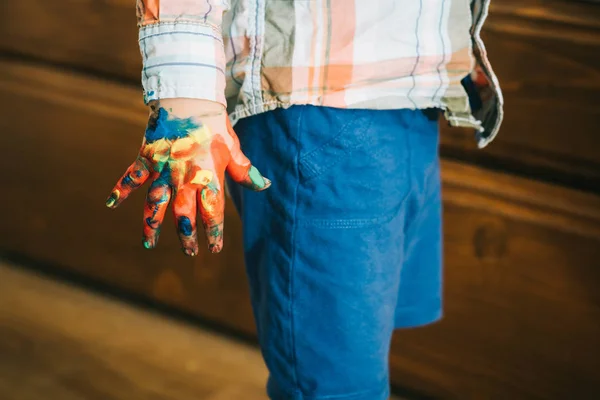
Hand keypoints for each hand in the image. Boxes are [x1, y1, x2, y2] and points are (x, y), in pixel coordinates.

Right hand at [105, 99, 269, 255]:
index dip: (214, 233)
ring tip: (149, 244)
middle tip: (190, 252)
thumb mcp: (233, 148)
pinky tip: (111, 204)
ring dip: (152, 224)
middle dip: (186, 236)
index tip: (214, 249)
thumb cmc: (214, 124)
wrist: (189, 97)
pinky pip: (131, 177)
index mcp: (208, 178)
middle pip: (184, 215)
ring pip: (156, 204)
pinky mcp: (147, 158)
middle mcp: (184, 179)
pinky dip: (121, 190)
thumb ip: (245, 171)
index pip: (212, 213)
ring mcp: (163, 170)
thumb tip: (264, 185)